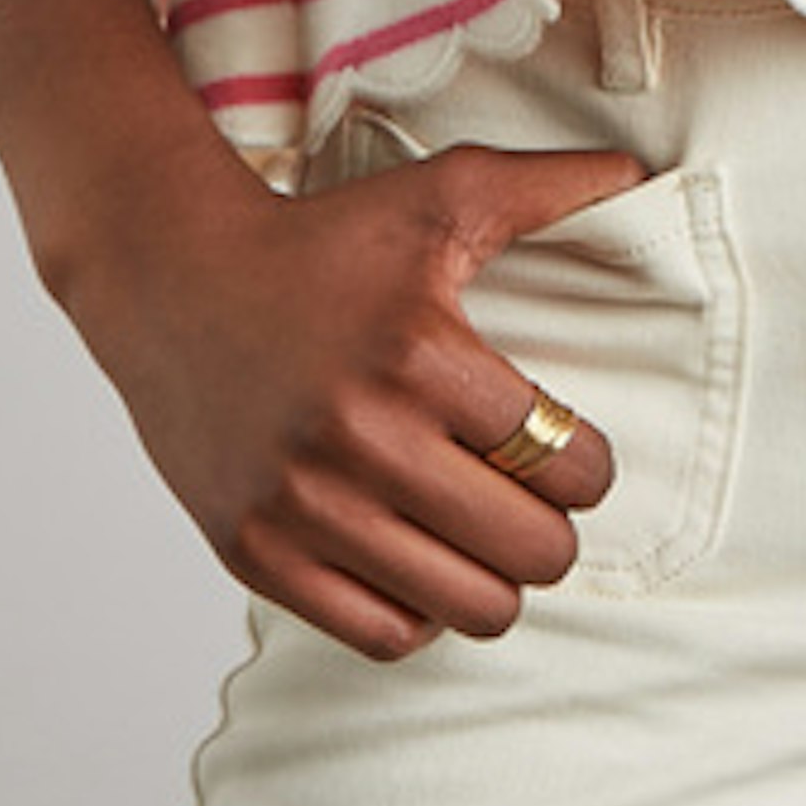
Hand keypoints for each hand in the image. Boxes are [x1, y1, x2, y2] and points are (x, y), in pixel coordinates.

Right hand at [61, 130, 662, 664]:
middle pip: (532, 550)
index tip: (568, 453)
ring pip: (469, 608)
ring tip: (481, 538)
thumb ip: (545, 186)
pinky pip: (382, 633)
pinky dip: (418, 613)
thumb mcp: (438, 195)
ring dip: (494, 580)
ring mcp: (302, 503)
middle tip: (530, 502)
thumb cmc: (319, 241)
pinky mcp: (255, 550)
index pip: (569, 465)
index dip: (590, 467)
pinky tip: (416, 561)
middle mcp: (360, 436)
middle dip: (552, 530)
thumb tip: (634, 172)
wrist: (171, 278)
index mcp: (419, 354)